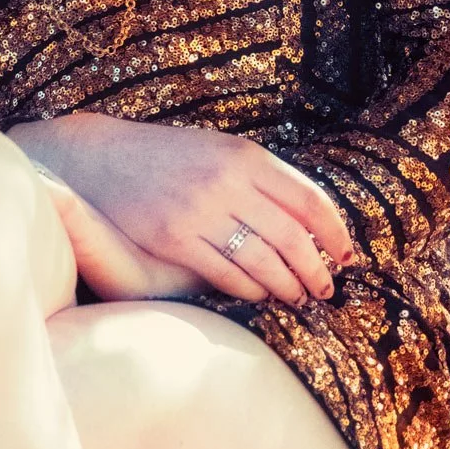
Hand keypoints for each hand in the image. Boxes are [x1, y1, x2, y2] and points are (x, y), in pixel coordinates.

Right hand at [14, 117, 353, 306]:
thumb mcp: (218, 151)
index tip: (347, 256)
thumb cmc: (167, 158)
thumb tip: (311, 221)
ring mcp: (199, 210)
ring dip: (287, 286)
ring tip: (297, 297)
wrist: (102, 159)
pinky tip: (259, 294)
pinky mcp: (174, 239)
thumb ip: (260, 178)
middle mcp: (226, 181)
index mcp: (245, 155)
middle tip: (324, 288)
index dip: (335, 233)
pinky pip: (227, 275)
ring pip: (263, 261)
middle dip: (315, 269)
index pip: (309, 199)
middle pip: (292, 237)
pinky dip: (251, 290)